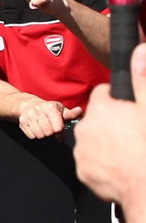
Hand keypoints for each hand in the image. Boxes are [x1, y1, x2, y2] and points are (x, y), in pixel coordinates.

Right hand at [17, 94, 80, 139]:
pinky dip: (35, 135)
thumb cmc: (49, 109)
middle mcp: (38, 110)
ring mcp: (29, 116)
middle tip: (51, 130)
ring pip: (39, 135)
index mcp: (50, 107)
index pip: (57, 127)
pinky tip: (37, 129)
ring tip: (44, 129)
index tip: (60, 135)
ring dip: (43, 135)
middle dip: (51, 134)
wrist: (29, 105)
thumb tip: (80, 111)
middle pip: (48, 132)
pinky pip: (31, 136)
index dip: (60, 133)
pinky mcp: (22, 122)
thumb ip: (71, 113)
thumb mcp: (61, 110)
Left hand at [76, 43, 145, 202]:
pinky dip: (103, 162)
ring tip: (129, 151)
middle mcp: (85, 129)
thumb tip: (137, 51)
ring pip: (93, 140)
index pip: (103, 93)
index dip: (117, 99)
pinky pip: (91, 161)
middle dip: (111, 122)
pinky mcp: (83, 171)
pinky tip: (121, 166)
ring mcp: (82, 152)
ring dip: (106, 142)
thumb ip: (141, 79)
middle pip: (97, 118)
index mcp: (101, 110)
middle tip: (132, 132)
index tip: (128, 107)